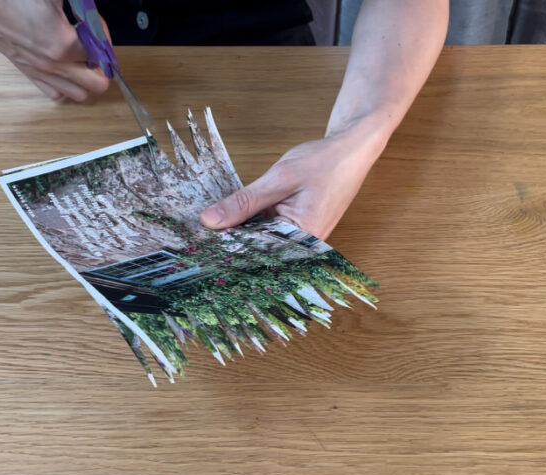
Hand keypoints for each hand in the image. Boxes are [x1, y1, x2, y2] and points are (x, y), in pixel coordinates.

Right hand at [0, 0, 110, 101]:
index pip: (102, 51)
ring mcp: (40, 71)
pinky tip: (62, 64)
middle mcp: (53, 65)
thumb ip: (82, 5)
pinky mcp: (27, 72)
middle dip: (102, 65)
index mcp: (62, 44)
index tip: (94, 23)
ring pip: (79, 93)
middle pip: (97, 84)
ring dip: (85, 76)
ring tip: (81, 55)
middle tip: (95, 45)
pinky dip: (65, 83)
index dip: (103, 34)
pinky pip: (54, 92)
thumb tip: (88, 9)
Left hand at [199, 127, 385, 239]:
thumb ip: (244, 202)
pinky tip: (230, 218)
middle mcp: (302, 246)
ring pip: (261, 241)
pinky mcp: (297, 229)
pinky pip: (268, 231)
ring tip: (205, 231)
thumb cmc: (324, 162)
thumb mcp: (278, 179)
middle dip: (228, 243)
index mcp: (302, 239)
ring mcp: (300, 238)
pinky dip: (251, 223)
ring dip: (238, 232)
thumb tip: (210, 221)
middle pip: (257, 251)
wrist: (351, 150)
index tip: (196, 248)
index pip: (255, 254)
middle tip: (193, 240)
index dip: (224, 250)